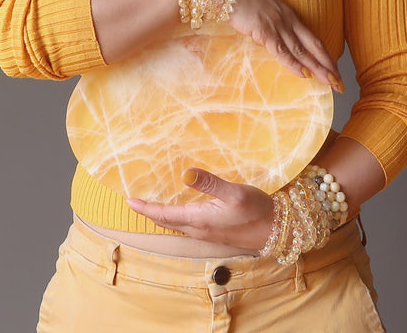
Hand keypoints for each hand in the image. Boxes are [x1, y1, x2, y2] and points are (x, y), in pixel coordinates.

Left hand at [126, 168, 275, 250]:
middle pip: (166, 222)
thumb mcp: (234, 193)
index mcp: (198, 220)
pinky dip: (175, 218)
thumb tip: (185, 174)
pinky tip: (180, 209)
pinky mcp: (215, 232)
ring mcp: (207, 233)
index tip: (128, 201)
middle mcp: (198, 229)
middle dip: (149, 213)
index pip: (163, 215)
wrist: (278, 231)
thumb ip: (210, 184)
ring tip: (151, 204)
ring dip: (162, 216)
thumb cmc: (257, 211)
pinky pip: (187, 226)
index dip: (145, 208)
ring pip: (176, 225)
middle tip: (134, 202)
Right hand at [230, 0, 344, 91]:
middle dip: (329, 65)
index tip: (335, 70)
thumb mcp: (263, 11)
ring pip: (302, 51)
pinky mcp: (263, 30)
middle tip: (341, 83)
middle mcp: (288, 20)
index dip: (326, 56)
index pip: (313, 39)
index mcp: (290, 15)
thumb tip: (276, 40)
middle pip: (314, 46)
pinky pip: (281, 51)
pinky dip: (294, 64)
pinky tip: (305, 74)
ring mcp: (277, 24)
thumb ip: (273, 25)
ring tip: (331, 83)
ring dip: (318, 68)